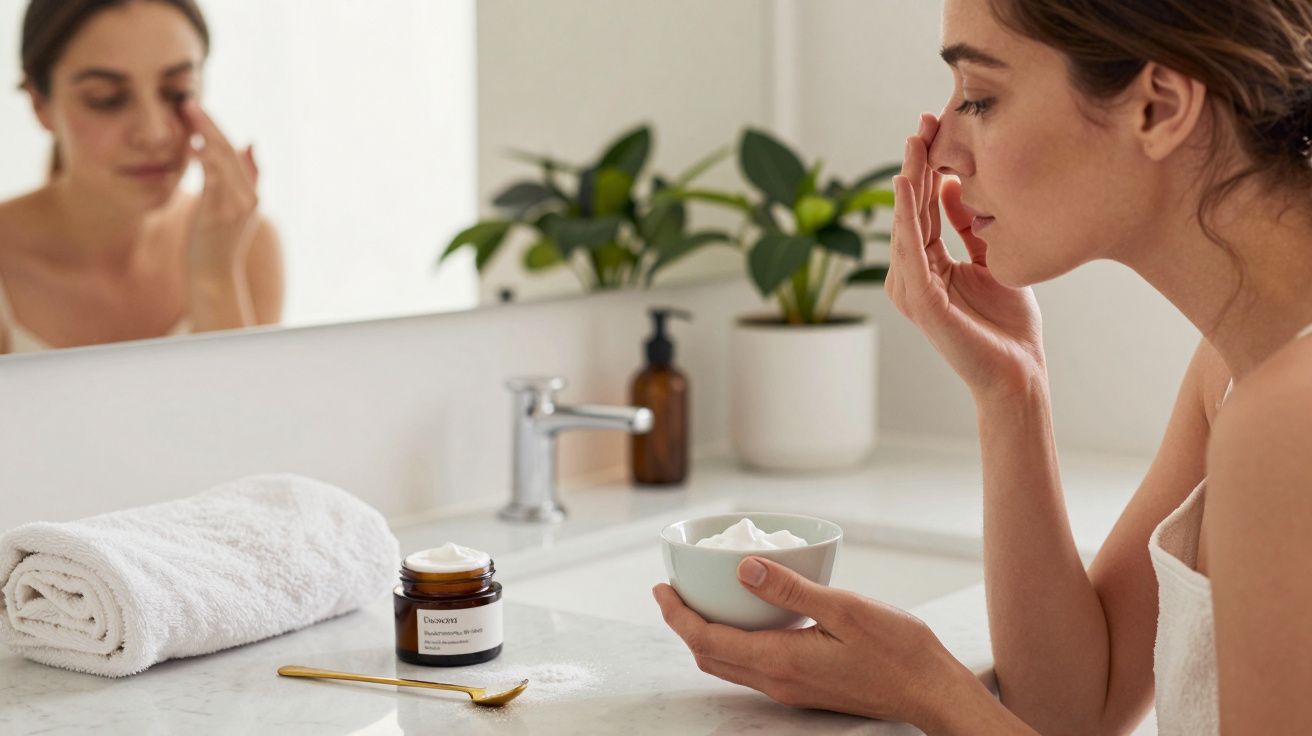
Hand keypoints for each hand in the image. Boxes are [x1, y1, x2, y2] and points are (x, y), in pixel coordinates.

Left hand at [181, 99, 259, 283]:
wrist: (214, 277)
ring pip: (223, 160)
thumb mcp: (233, 210)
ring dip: (204, 133)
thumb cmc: (216, 244)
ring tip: (187, 112)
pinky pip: (214, 180)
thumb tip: (251, 143)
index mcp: (251, 194)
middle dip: (209, 124)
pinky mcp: (222, 214)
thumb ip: (243, 180)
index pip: (235, 153)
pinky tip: (192, 145)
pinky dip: (204, 160)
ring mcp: (237, 205)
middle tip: (189, 101)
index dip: (217, 129)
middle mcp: (249, 197)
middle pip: (230, 151)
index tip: (197, 110)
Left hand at [653, 556, 966, 725]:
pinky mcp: (804, 688)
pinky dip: (735, 643)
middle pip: (710, 657)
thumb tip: (743, 569)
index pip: (707, 641)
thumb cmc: (899, 651)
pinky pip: (753, 667)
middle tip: (674, 592)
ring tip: (703, 601)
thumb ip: (790, 590)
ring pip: (730, 665)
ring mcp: (790, 689)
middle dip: (684, 625)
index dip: (677, 616)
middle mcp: (779, 681)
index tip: (661, 589)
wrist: (930, 690)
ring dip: (708, 636)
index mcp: (781, 660)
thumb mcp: (844, 608)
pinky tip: (748, 618)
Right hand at [885, 113, 1045, 401]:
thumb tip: (952, 183)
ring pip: (905, 224)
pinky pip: (912, 249)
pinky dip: (908, 216)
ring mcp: (911, 289)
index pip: (921, 208)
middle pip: (909, 210)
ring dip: (909, 181)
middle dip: (915, 164)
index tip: (934, 127)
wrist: (1018, 371)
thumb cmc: (1008, 325)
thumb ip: (970, 227)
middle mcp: (910, 275)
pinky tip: (909, 186)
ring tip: (915, 144)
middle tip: (922, 122)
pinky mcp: (920, 300)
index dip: (926, 167)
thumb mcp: (992, 260)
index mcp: (927, 266)